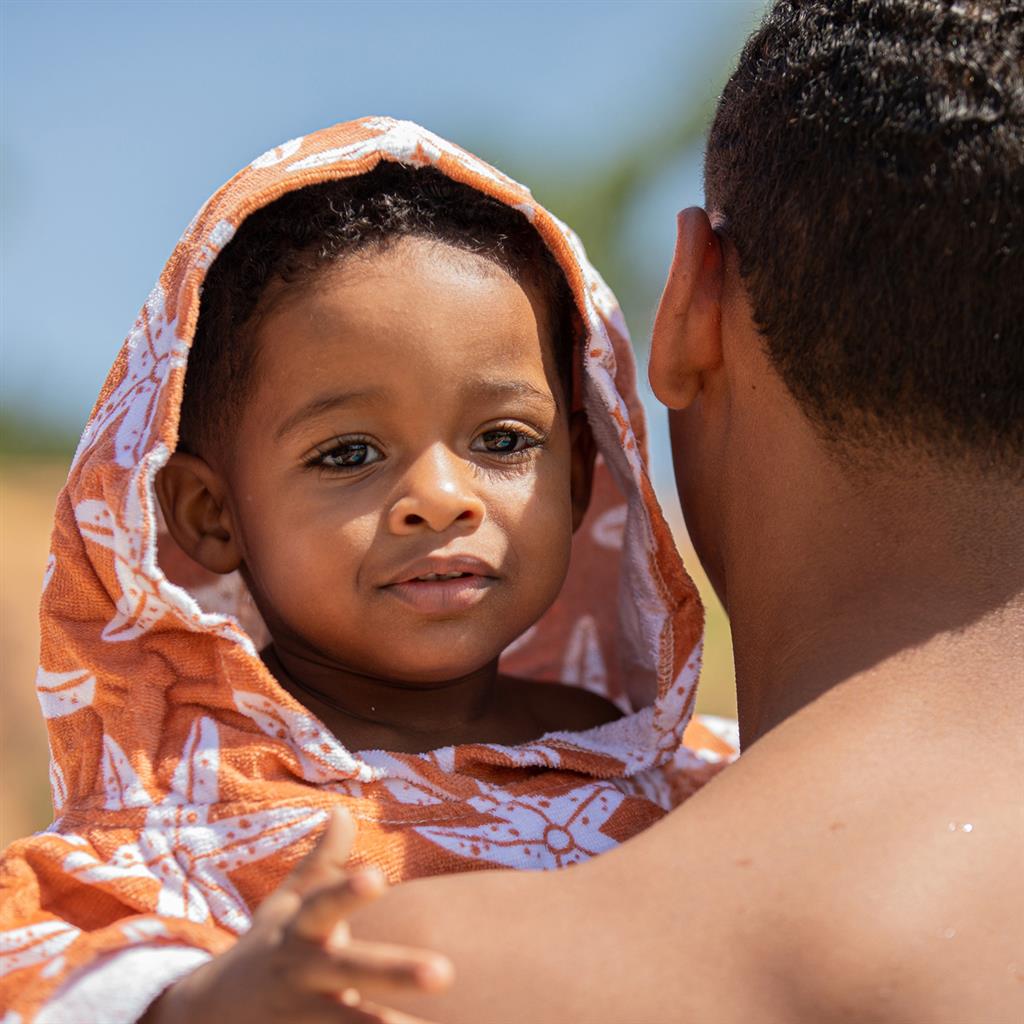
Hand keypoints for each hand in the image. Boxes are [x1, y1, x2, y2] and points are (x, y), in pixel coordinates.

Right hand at [143, 808, 451, 1023]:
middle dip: (395, 973)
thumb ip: (321, 864)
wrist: (210, 1014)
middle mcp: (302, 973)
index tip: (377, 876)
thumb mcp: (287, 904)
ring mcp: (299, 1018)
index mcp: (301, 931)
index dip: (348, 891)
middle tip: (446, 973)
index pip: (325, 906)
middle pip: (350, 972)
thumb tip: (342, 810)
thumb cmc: (269, 947)